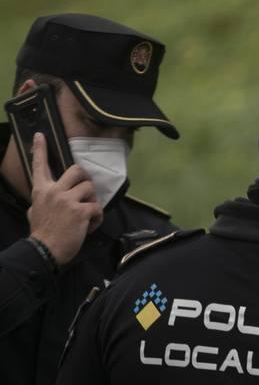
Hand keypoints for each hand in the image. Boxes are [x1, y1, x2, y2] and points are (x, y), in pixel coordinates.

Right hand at [26, 132, 102, 265]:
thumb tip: (49, 197)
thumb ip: (44, 199)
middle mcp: (54, 191)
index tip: (41, 135)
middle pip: (76, 170)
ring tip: (86, 215)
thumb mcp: (35, 210)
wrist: (45, 249)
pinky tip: (89, 226)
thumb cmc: (42, 232)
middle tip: (86, 191)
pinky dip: (97, 218)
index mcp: (40, 190)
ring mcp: (68, 200)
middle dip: (86, 179)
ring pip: (90, 188)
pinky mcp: (81, 211)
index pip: (39, 165)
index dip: (40, 149)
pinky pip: (97, 208)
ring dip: (92, 202)